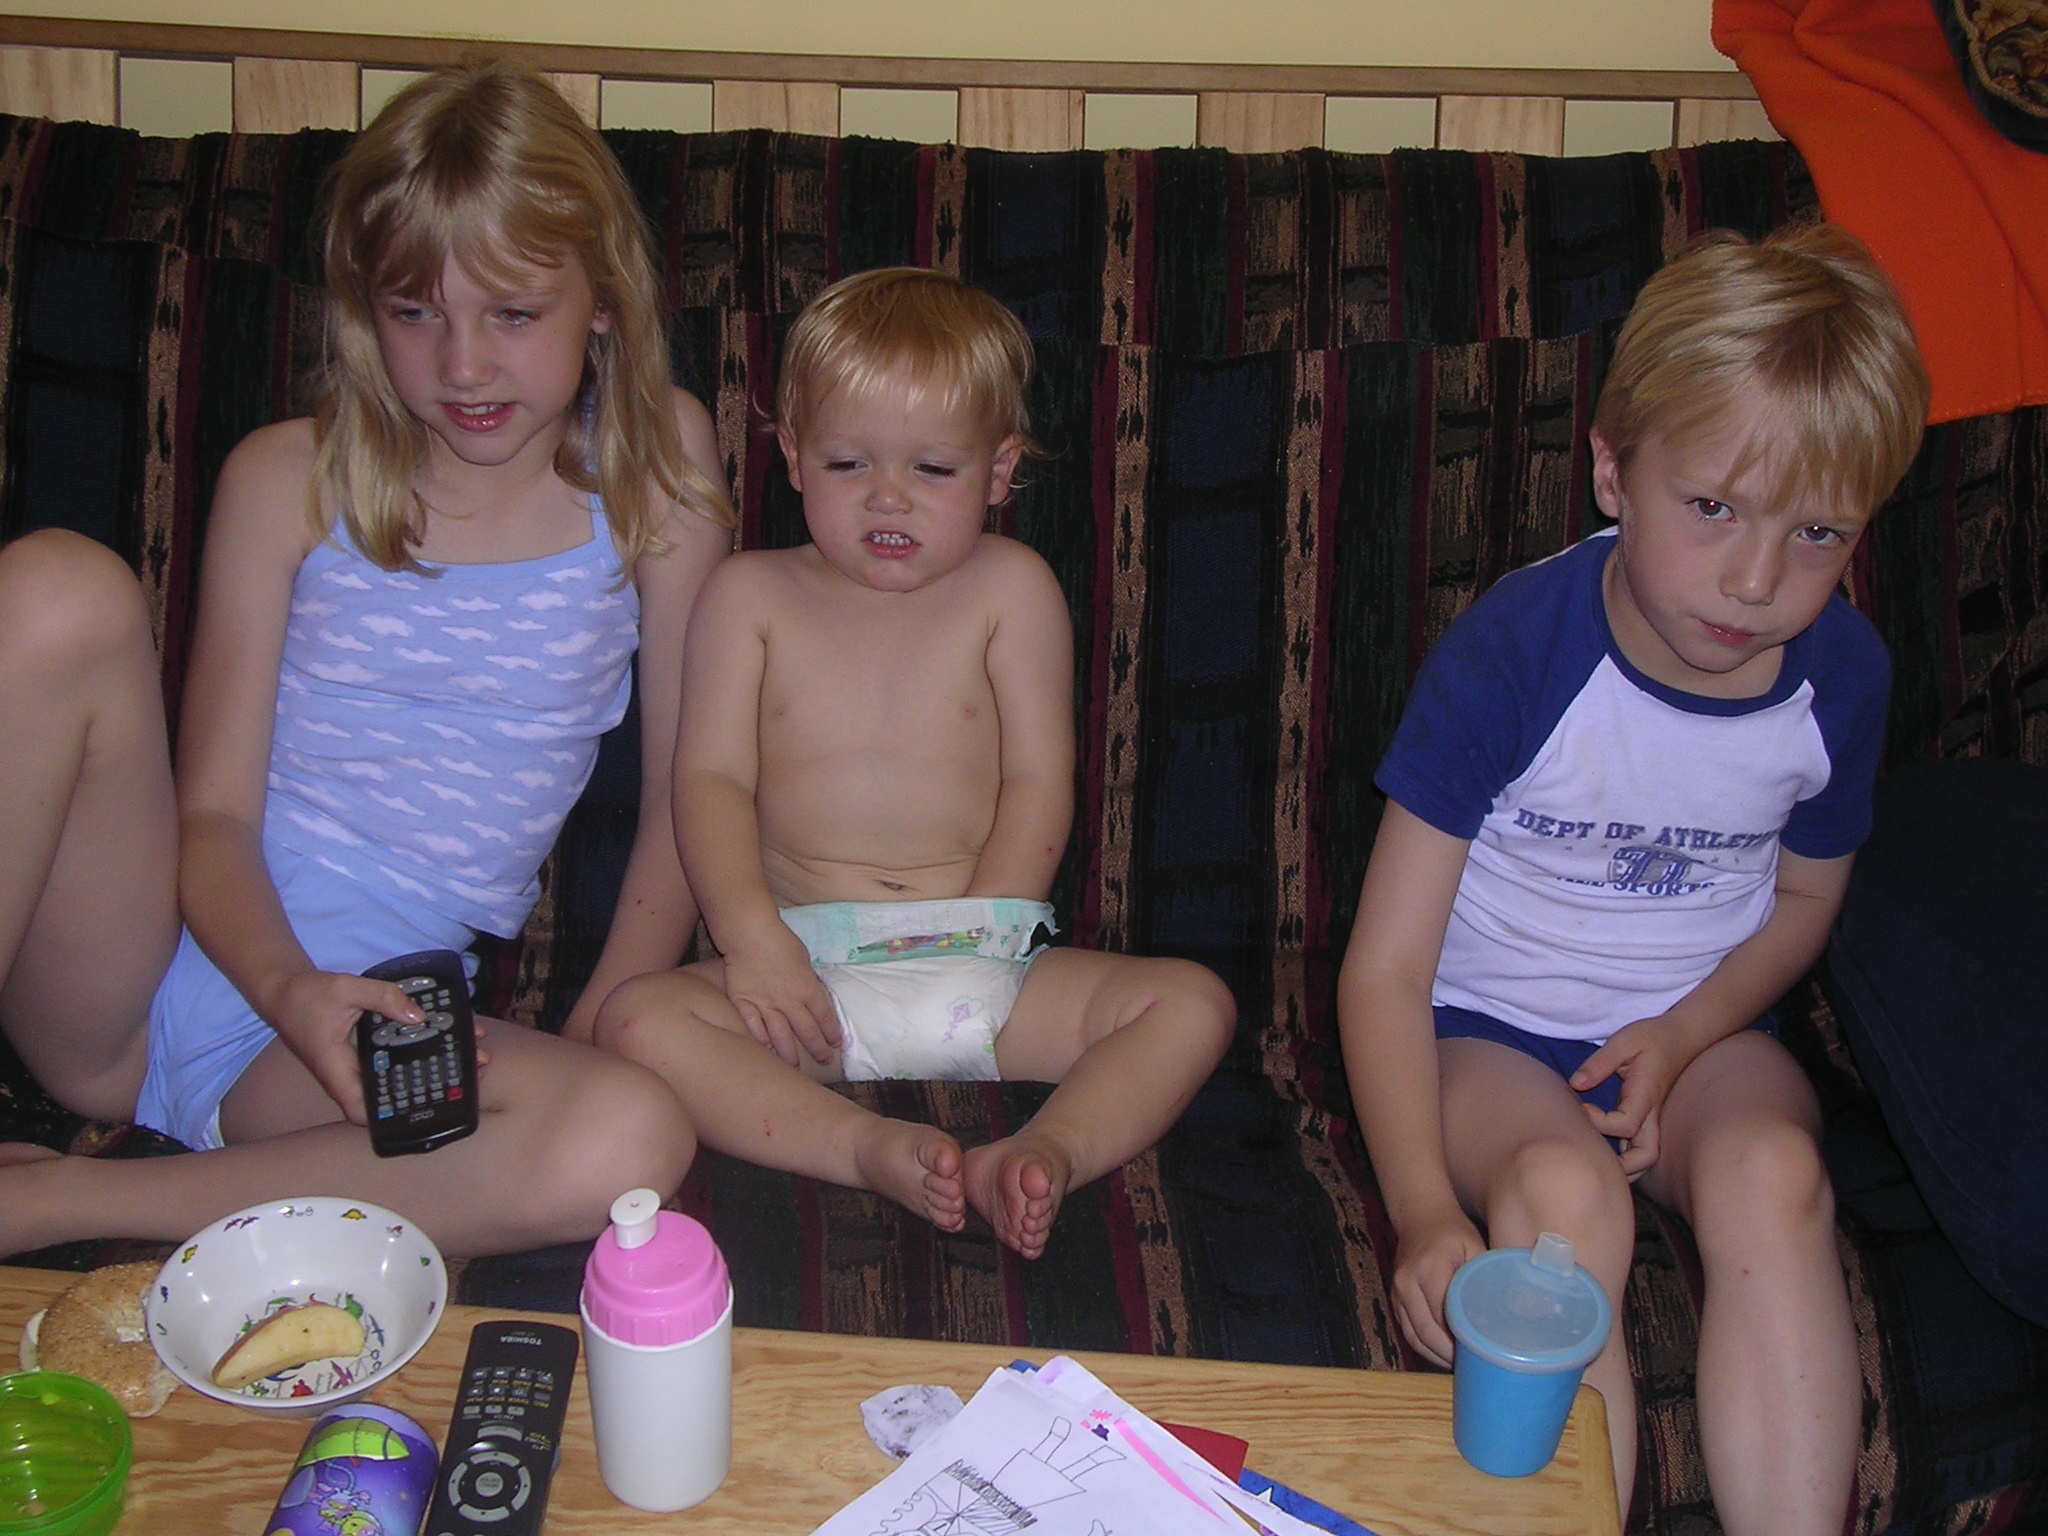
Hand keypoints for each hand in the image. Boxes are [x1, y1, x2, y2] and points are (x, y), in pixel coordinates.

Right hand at [261, 969, 424, 1125]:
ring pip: (371, 1086)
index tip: (415, 1109)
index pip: (359, 1113)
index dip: (386, 1119)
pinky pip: (369, 1070)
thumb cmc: (305, 995)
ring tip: (429, 1068)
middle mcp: (338, 1075)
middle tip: (434, 1085)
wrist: (282, 991)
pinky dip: (388, 1062)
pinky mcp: (345, 1059)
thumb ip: (384, 998)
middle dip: (401, 1098)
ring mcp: (341, 1069)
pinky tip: (409, 1048)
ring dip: (396, 1079)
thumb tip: (417, 1015)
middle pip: (372, 1103)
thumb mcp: (347, 988)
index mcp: (335, 1069)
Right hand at [721, 924, 840, 1067]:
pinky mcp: (744, 1002)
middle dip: (817, 1049)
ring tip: (794, 1066)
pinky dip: (760, 1040)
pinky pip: (753, 1027)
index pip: (824, 1016)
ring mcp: (765, 1003)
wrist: (750, 934)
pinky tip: (766, 1051)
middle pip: (807, 1031)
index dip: (832, 1032)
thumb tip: (813, 995)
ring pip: (780, 1036)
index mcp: (807, 987)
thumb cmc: (781, 941)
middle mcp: (789, 1000)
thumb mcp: (804, 960)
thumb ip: (808, 981)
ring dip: (790, 1054)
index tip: (836, 1044)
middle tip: (823, 1061)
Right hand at [1390, 1208, 1486, 1367]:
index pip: (1442, 1318)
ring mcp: (1397, 1291)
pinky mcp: (1395, 1297)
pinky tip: (1442, 1352)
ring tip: (1459, 1365)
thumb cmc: (1452, 1231)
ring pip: (1413, 1336)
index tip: (1478, 1356)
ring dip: (1435, 1354)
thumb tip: (1506, 1311)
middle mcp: (1407, 1283)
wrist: (1420, 1214)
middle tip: (1472, 1366)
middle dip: (1448, 1355)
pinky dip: (1424, 1344)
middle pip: (1425, 1332)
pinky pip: (1407, 1329)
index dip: (1459, 1341)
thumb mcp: (1475, 1248)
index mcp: (1430, 1271)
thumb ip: (1483, 1280)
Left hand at [1570, 1014, 1696, 1178]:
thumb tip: (1576, 1084)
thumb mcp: (1624, 1041)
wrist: (1682, 1036)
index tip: (1581, 1107)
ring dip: (1624, 1166)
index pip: (1625, 1124)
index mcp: (1645, 1095)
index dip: (1600, 1123)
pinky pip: (1640, 1147)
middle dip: (1620, 1166)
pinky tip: (1601, 1151)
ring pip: (1646, 1158)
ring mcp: (1653, 1119)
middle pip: (1646, 1156)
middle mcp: (1652, 1114)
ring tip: (1593, 1158)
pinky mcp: (1648, 1118)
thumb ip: (1599, 1063)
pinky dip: (1624, 1157)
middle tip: (1589, 1154)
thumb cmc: (1652, 1037)